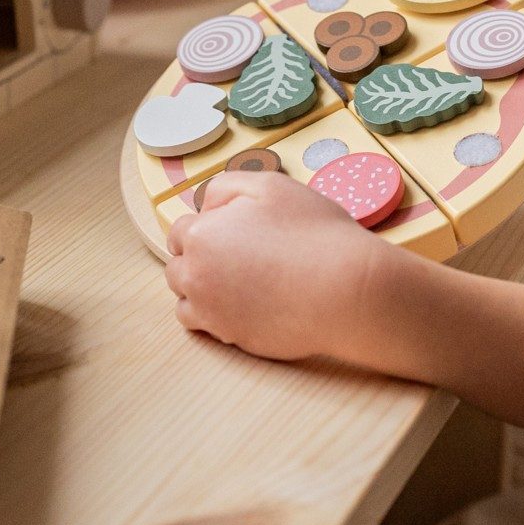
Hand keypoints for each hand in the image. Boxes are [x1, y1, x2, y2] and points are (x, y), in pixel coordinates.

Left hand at [166, 172, 392, 362]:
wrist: (345, 290)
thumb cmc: (313, 234)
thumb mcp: (269, 186)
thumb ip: (225, 187)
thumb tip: (204, 207)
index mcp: (201, 236)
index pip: (180, 231)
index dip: (206, 226)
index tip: (230, 229)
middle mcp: (196, 277)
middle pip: (178, 267)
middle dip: (198, 258)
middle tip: (239, 253)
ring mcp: (212, 313)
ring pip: (186, 300)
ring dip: (201, 289)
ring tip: (239, 280)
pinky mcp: (232, 338)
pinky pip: (207, 328)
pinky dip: (215, 316)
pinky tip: (244, 303)